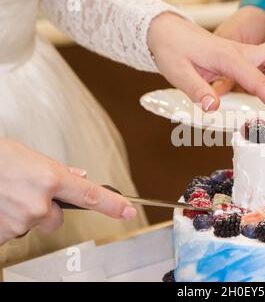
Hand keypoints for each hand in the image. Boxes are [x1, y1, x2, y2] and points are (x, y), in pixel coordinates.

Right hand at [0, 138, 135, 244]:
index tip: (128, 211)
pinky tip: (0, 205)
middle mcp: (38, 203)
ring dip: (24, 215)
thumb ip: (58, 170)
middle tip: (26, 193)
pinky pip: (12, 232)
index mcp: (50, 178)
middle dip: (46, 210)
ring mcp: (20, 220)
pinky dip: (7, 222)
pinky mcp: (3, 233)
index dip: (113, 205)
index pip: (90, 195)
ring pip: (33, 225)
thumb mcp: (31, 156)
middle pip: (56, 219)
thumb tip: (79, 176)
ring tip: (7, 195)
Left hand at [147, 12, 264, 112]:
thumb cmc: (173, 49)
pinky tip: (254, 91)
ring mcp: (246, 54)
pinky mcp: (244, 58)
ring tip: (263, 97)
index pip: (259, 79)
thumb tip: (213, 108)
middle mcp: (243, 53)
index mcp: (229, 57)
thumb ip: (196, 90)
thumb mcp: (178, 72)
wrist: (168, 31)